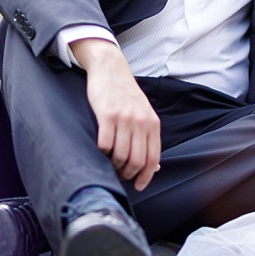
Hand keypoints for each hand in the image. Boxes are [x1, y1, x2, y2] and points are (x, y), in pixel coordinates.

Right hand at [71, 39, 161, 189]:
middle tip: (120, 174)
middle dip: (127, 173)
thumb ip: (148, 138)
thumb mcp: (144, 114)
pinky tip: (101, 149)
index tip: (139, 186)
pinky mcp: (107, 114)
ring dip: (114, 165)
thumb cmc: (126, 95)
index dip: (146, 176)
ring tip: (109, 163)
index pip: (153, 158)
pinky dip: (102, 152)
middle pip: (136, 160)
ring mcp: (124, 118)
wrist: (111, 69)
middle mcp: (140, 121)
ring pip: (120, 155)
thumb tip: (154, 167)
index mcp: (152, 123)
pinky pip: (104, 144)